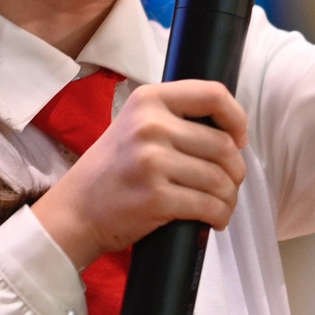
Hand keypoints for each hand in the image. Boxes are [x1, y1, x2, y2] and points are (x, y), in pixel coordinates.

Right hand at [32, 80, 248, 270]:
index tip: (239, 139)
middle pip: (223, 144)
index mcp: (149, 100)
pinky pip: (208, 205)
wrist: (76, 210)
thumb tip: (230, 131)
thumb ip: (174, 118)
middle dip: (236, 170)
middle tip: (229, 184)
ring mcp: (152, 161)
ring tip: (221, 205)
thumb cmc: (112, 170)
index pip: (213, 94)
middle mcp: (150, 125)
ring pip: (220, 178)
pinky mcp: (155, 197)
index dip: (236, 118)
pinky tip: (214, 220)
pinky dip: (220, 216)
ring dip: (229, 197)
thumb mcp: (135, 125)